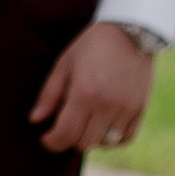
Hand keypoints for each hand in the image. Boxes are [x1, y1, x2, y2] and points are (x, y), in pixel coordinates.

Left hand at [29, 18, 156, 155]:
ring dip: (92, 138)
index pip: (65, 134)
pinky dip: (113, 138)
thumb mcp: (64, 64)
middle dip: (69, 138)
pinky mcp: (140, 110)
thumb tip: (34, 120)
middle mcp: (107, 106)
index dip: (51, 141)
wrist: (130, 32)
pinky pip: (125, 138)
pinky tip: (104, 125)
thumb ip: (49, 94)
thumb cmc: (91, 45)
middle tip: (65, 125)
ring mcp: (126, 110)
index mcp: (84, 93)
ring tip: (85, 121)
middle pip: (84, 143)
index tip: (46, 137)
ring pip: (105, 143)